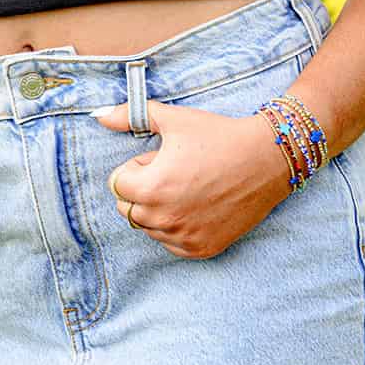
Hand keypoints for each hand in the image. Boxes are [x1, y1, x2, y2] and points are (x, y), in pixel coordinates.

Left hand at [90, 99, 291, 259]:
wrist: (267, 159)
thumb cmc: (218, 136)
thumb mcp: (172, 119)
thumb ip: (130, 115)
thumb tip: (97, 115)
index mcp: (151, 188)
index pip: (117, 184)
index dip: (137, 167)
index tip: (162, 158)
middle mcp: (164, 219)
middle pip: (128, 208)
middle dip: (143, 190)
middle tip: (175, 172)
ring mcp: (184, 237)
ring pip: (148, 227)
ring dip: (159, 209)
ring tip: (189, 187)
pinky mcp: (202, 249)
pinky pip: (171, 243)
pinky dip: (177, 226)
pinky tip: (198, 205)